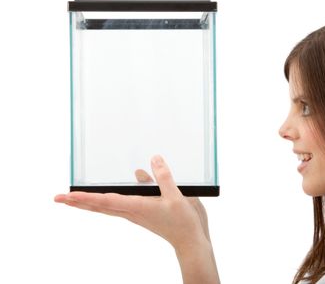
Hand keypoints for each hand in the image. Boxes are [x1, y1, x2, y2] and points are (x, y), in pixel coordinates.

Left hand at [54, 155, 209, 249]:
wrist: (190, 240)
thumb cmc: (182, 222)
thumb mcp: (175, 196)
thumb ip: (163, 177)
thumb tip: (153, 159)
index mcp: (137, 207)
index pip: (104, 201)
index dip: (85, 197)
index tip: (67, 196)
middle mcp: (132, 211)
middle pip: (99, 206)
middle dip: (78, 202)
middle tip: (59, 198)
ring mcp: (135, 213)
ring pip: (106, 208)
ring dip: (89, 203)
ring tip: (75, 198)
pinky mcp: (142, 213)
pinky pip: (118, 207)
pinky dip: (106, 202)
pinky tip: (107, 196)